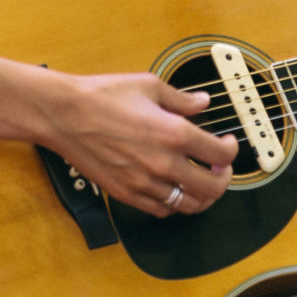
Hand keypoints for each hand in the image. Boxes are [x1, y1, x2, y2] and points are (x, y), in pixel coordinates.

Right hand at [41, 72, 237, 216]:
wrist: (64, 114)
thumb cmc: (102, 96)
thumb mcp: (150, 86)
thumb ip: (182, 99)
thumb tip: (202, 102)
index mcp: (175, 133)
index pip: (221, 154)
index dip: (232, 150)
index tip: (228, 143)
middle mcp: (164, 163)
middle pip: (212, 188)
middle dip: (224, 178)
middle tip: (220, 167)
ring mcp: (145, 183)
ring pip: (189, 205)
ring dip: (202, 195)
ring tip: (200, 181)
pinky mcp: (126, 194)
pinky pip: (161, 210)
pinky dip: (174, 204)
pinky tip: (172, 189)